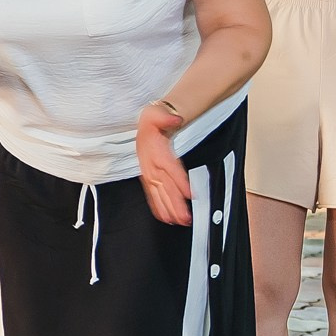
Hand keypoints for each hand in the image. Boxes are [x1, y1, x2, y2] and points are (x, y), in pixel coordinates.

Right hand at [135, 101, 192, 225]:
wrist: (145, 126)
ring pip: (160, 195)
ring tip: (181, 221)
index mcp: (155, 152)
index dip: (180, 182)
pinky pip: (152, 196)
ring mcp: (150, 174)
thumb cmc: (153, 121)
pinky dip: (159, 208)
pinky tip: (167, 218)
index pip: (169, 168)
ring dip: (169, 210)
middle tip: (186, 217)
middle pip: (164, 187)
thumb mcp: (157, 114)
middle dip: (175, 203)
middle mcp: (151, 166)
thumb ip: (165, 117)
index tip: (190, 194)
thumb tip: (175, 119)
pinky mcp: (150, 179)